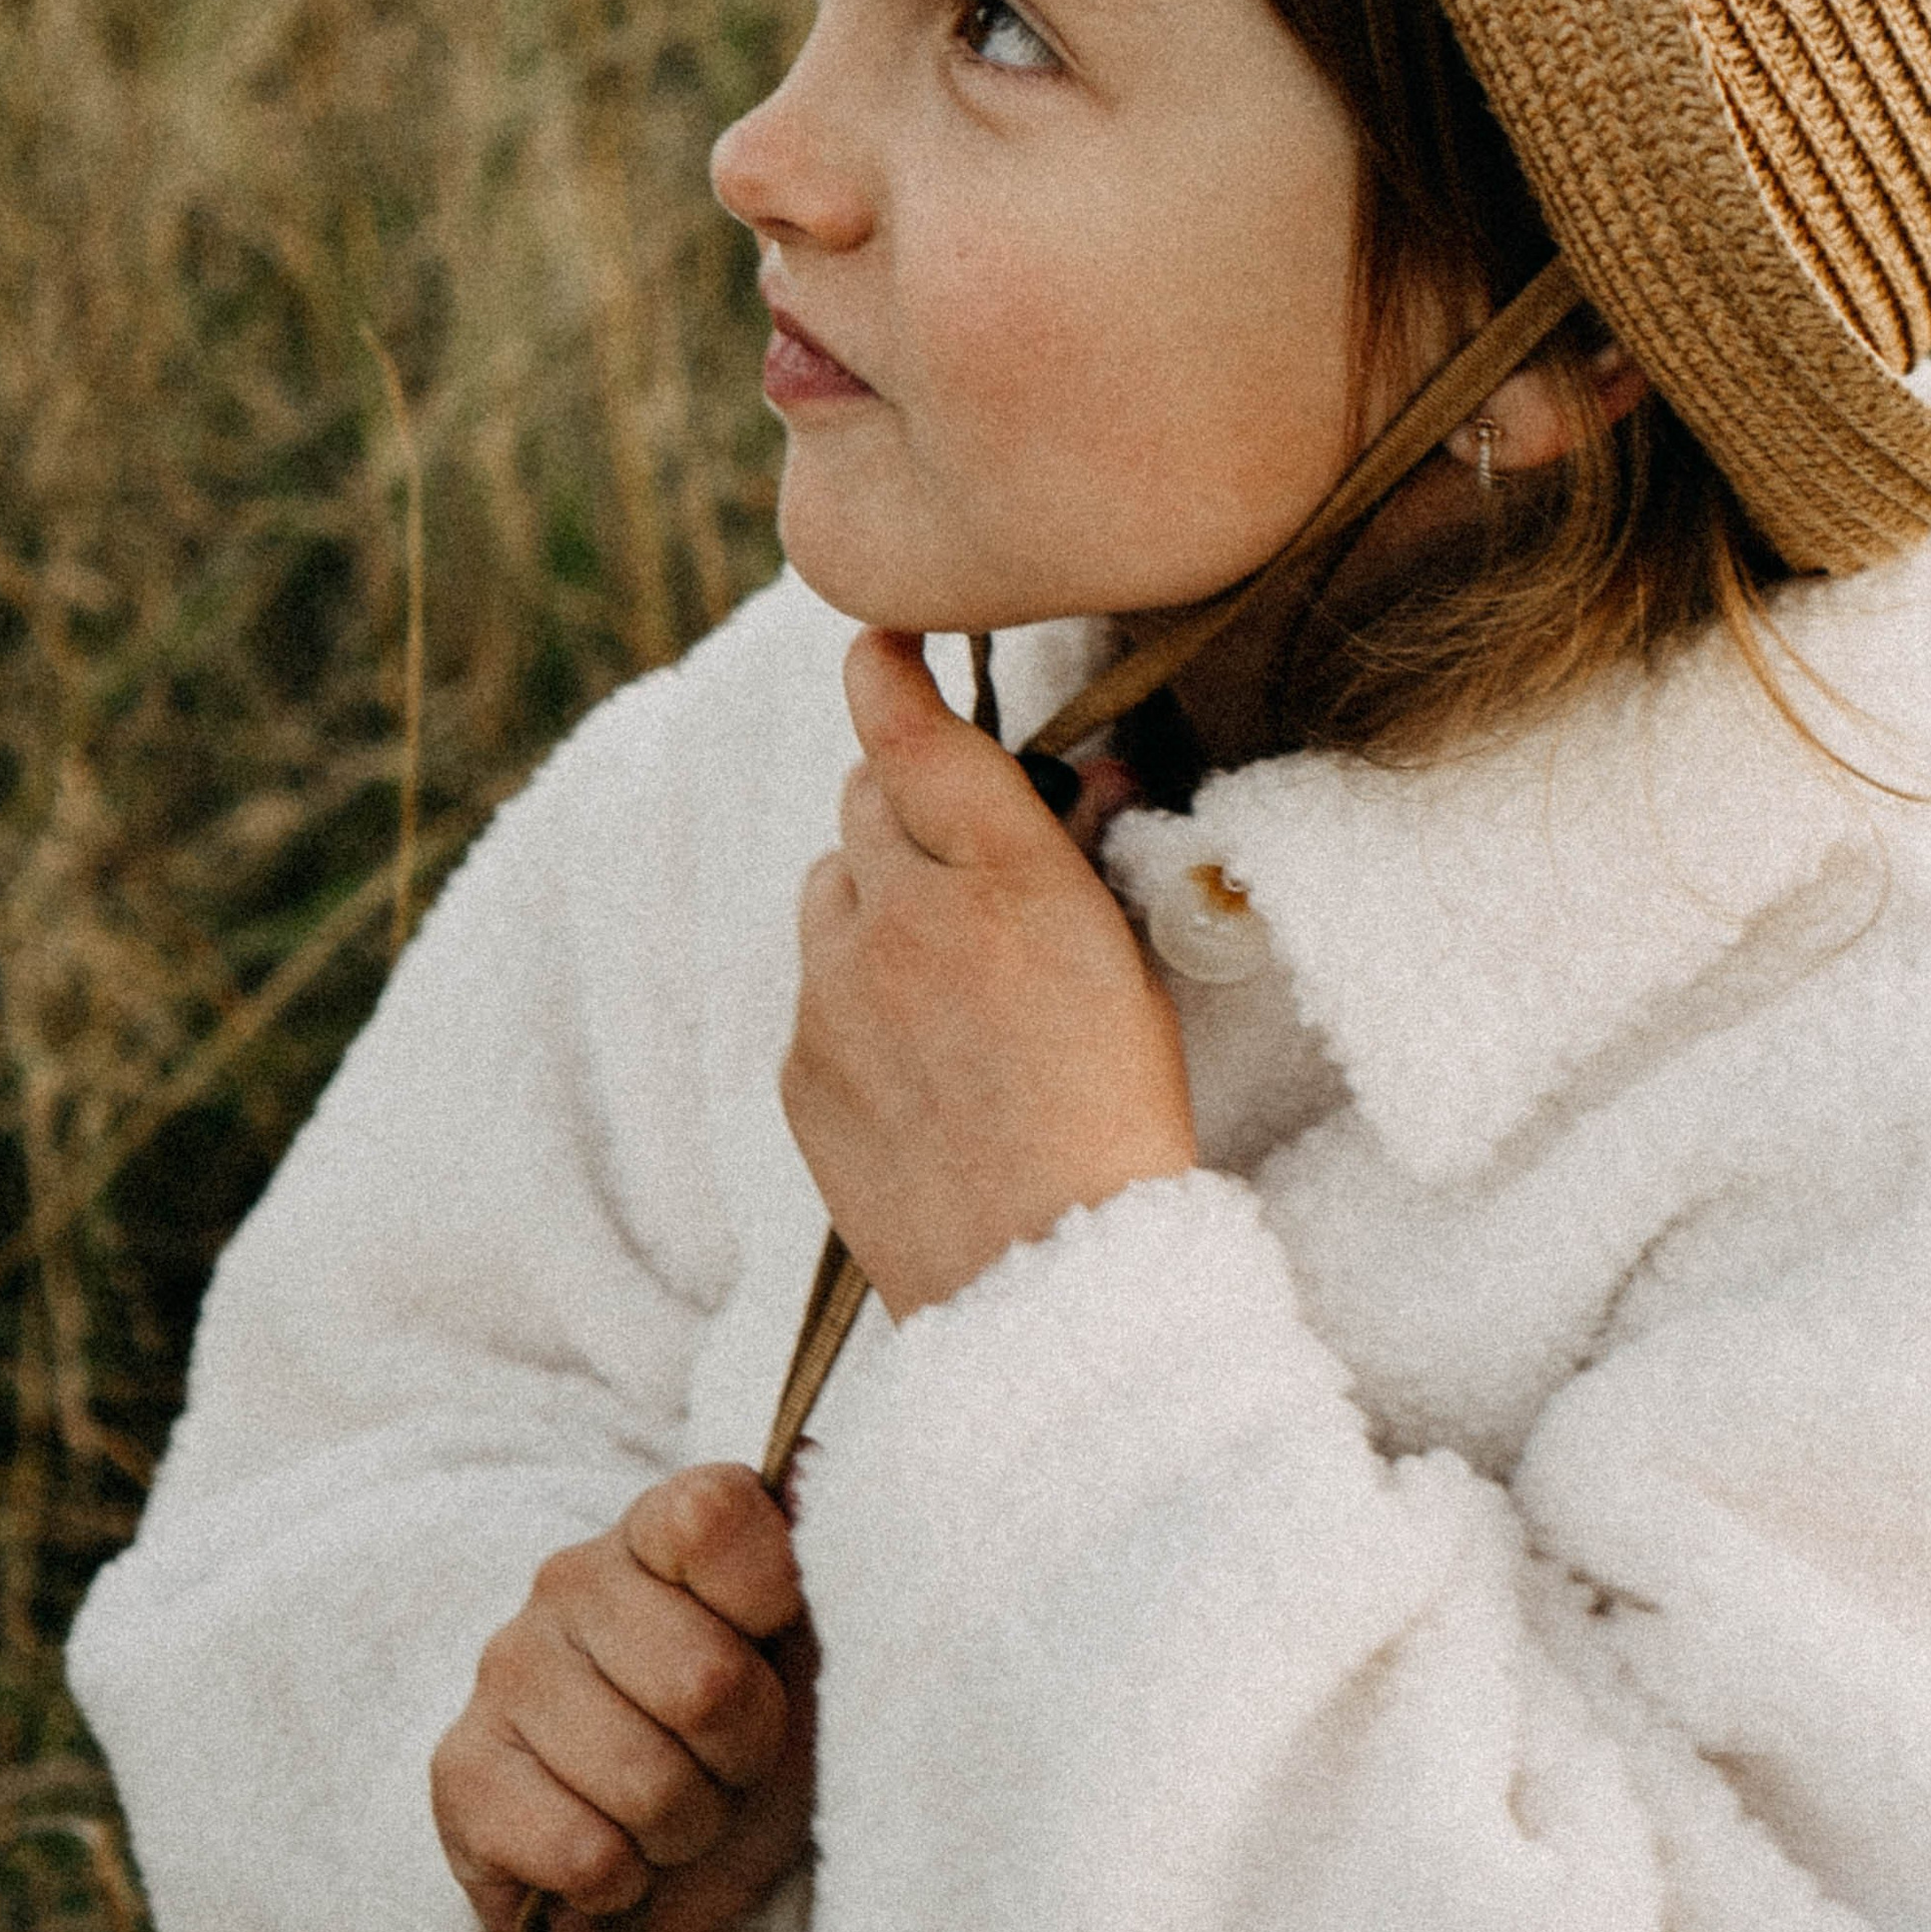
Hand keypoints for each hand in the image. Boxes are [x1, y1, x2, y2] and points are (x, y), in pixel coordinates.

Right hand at [431, 1464, 814, 1931]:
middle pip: (703, 1681)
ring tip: (673, 1811)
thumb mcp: (810, 1650)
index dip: (769, 1603)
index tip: (771, 1642)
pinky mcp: (460, 1771)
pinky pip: (580, 1852)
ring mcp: (506, 1670)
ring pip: (645, 1782)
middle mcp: (572, 1578)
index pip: (714, 1517)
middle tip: (726, 1760)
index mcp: (662, 1526)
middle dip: (741, 1755)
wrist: (666, 1864)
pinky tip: (615, 1857)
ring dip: (684, 1829)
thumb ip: (819, 1560)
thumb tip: (809, 1466)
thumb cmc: (746, 1734)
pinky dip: (622, 1883)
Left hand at [783, 630, 1197, 1320]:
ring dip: (877, 895)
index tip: (881, 642)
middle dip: (911, 805)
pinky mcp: (799, 1070)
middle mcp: (902, 922)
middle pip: (866, 801)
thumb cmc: (1124, 1124)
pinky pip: (815, 986)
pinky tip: (924, 1056)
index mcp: (1006, 884)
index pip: (916, 737)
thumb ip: (1077, 852)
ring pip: (831, 887)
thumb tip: (1066, 778)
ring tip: (953, 974)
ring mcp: (836, 999)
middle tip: (975, 858)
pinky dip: (856, 990)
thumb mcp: (1131, 962)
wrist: (1058, 1289)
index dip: (888, 674)